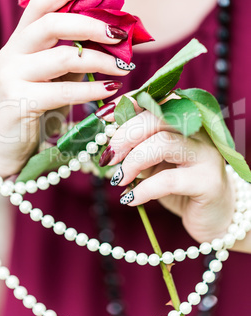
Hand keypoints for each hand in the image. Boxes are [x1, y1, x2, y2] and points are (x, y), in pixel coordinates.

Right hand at [0, 0, 130, 176]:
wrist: (5, 141)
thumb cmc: (35, 102)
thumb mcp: (51, 73)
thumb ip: (72, 53)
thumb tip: (112, 38)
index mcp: (21, 40)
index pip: (40, 4)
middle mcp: (13, 53)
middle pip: (52, 24)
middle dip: (91, 25)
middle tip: (120, 34)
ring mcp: (13, 76)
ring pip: (62, 57)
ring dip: (100, 60)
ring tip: (123, 67)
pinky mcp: (20, 102)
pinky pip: (63, 91)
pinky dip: (92, 90)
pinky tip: (111, 90)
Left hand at [103, 109, 235, 243]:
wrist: (212, 215)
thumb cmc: (179, 183)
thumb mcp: (155, 160)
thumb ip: (137, 146)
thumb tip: (106, 139)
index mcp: (187, 119)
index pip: (157, 100)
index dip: (128, 104)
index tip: (103, 117)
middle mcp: (200, 130)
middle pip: (158, 117)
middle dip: (126, 134)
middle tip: (109, 155)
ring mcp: (206, 154)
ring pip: (163, 143)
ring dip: (133, 160)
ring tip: (119, 178)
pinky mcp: (208, 181)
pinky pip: (168, 180)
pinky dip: (143, 189)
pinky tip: (130, 198)